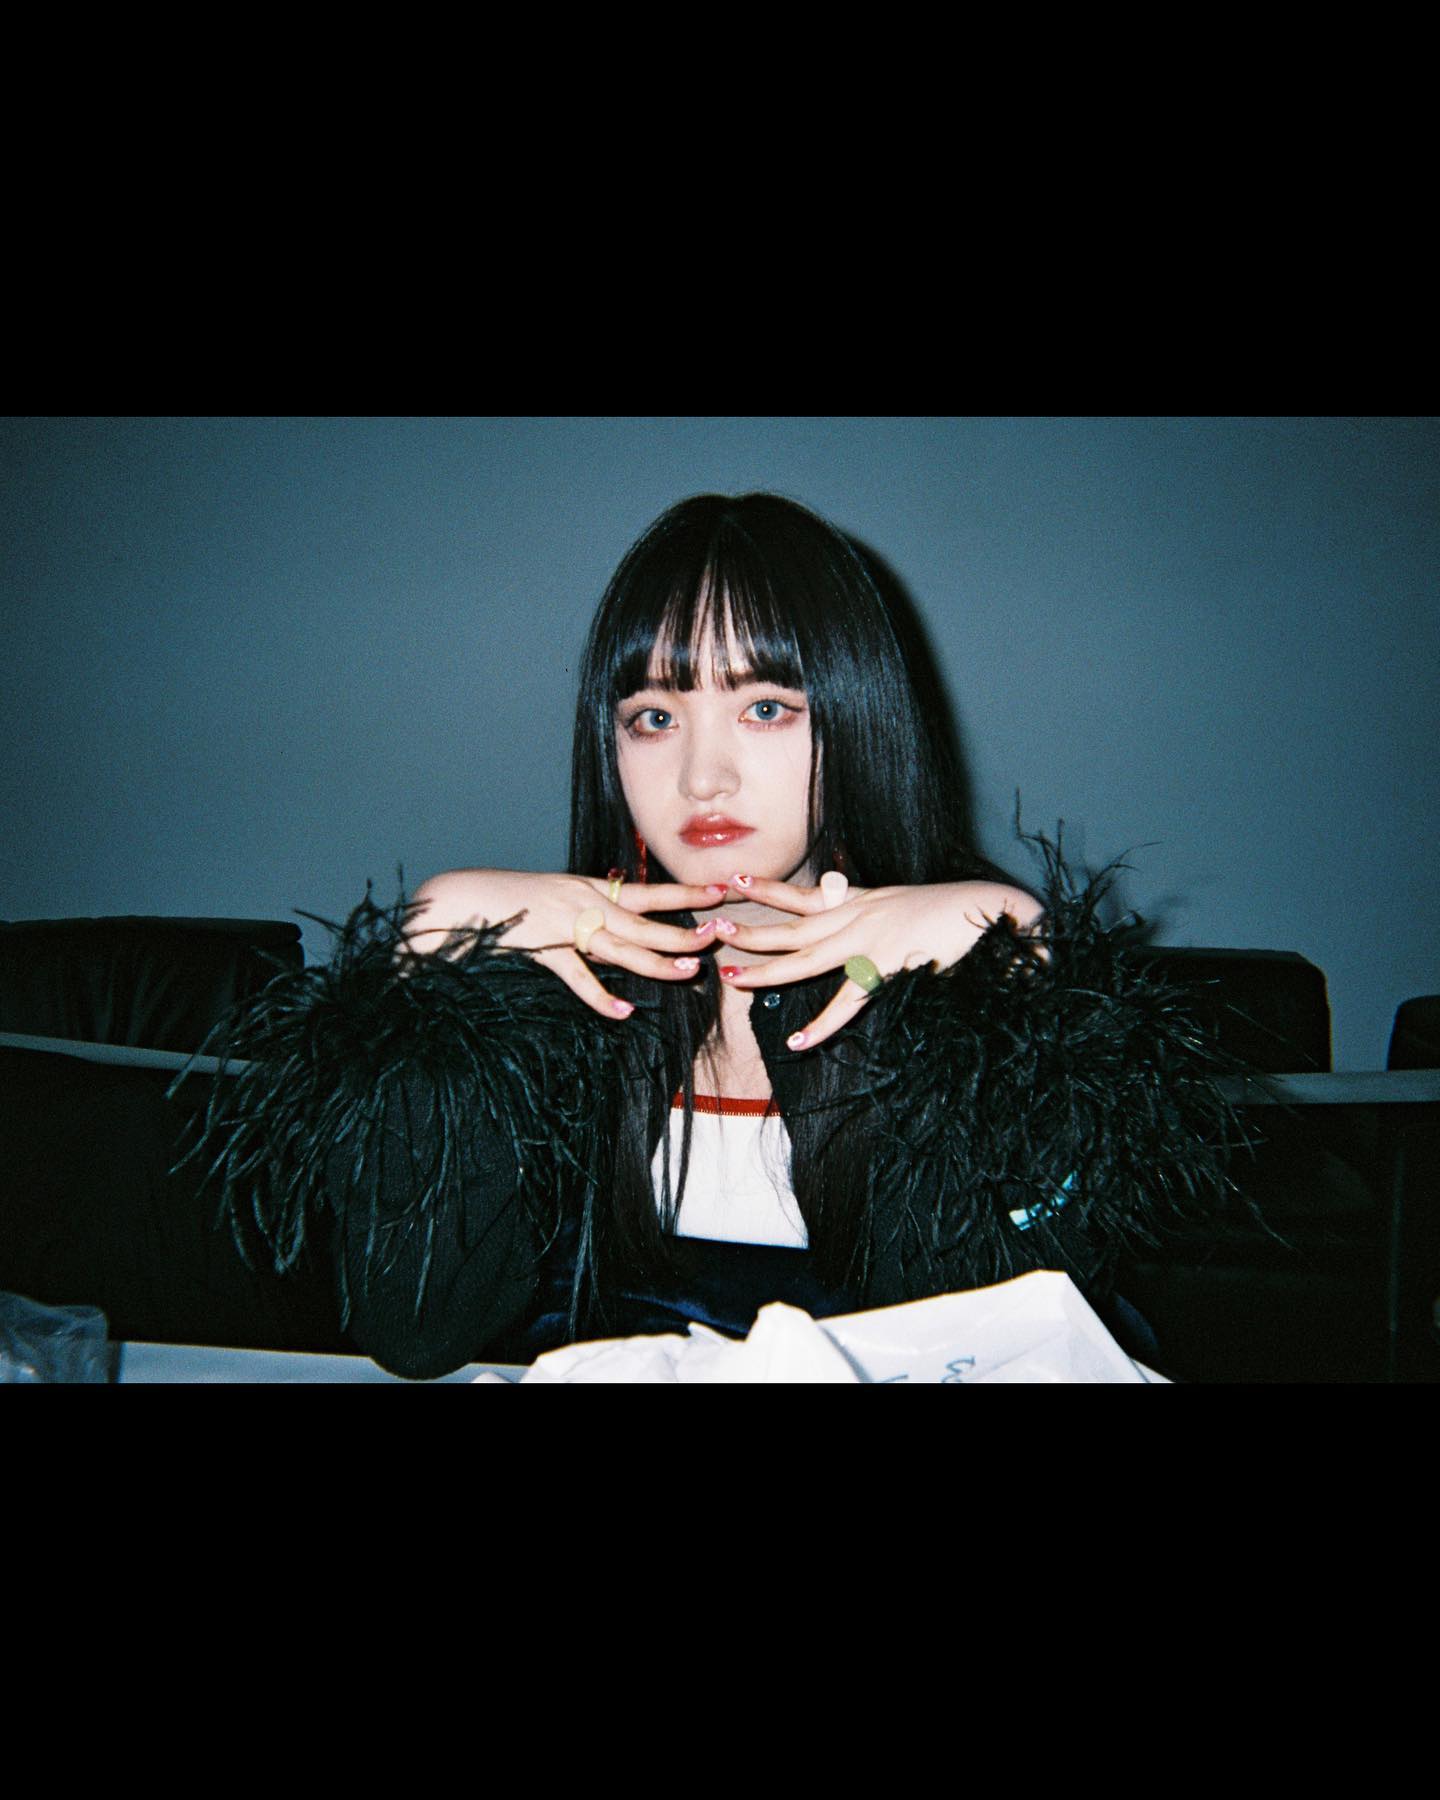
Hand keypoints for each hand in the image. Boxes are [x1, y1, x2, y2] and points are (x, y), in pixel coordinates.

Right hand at [406, 868, 729, 1020]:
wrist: (462, 899)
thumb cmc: (511, 903)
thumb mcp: (557, 899)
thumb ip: (590, 917)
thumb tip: (622, 934)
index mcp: (589, 889)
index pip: (649, 892)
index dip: (686, 893)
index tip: (721, 891)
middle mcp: (582, 903)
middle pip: (644, 922)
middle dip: (682, 930)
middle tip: (717, 936)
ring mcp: (564, 925)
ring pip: (620, 947)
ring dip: (656, 960)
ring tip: (688, 971)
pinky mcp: (543, 949)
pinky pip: (577, 977)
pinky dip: (600, 997)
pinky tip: (624, 1011)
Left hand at [712, 872, 1044, 1048]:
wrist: (991, 911)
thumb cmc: (955, 911)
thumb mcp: (905, 902)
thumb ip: (875, 909)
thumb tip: (853, 905)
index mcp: (861, 902)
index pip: (803, 894)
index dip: (767, 889)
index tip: (734, 879)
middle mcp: (857, 918)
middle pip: (790, 925)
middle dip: (749, 928)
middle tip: (712, 928)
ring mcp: (868, 942)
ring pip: (804, 958)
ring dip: (765, 968)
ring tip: (731, 976)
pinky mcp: (887, 968)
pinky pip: (848, 1002)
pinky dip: (823, 1024)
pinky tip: (799, 1040)